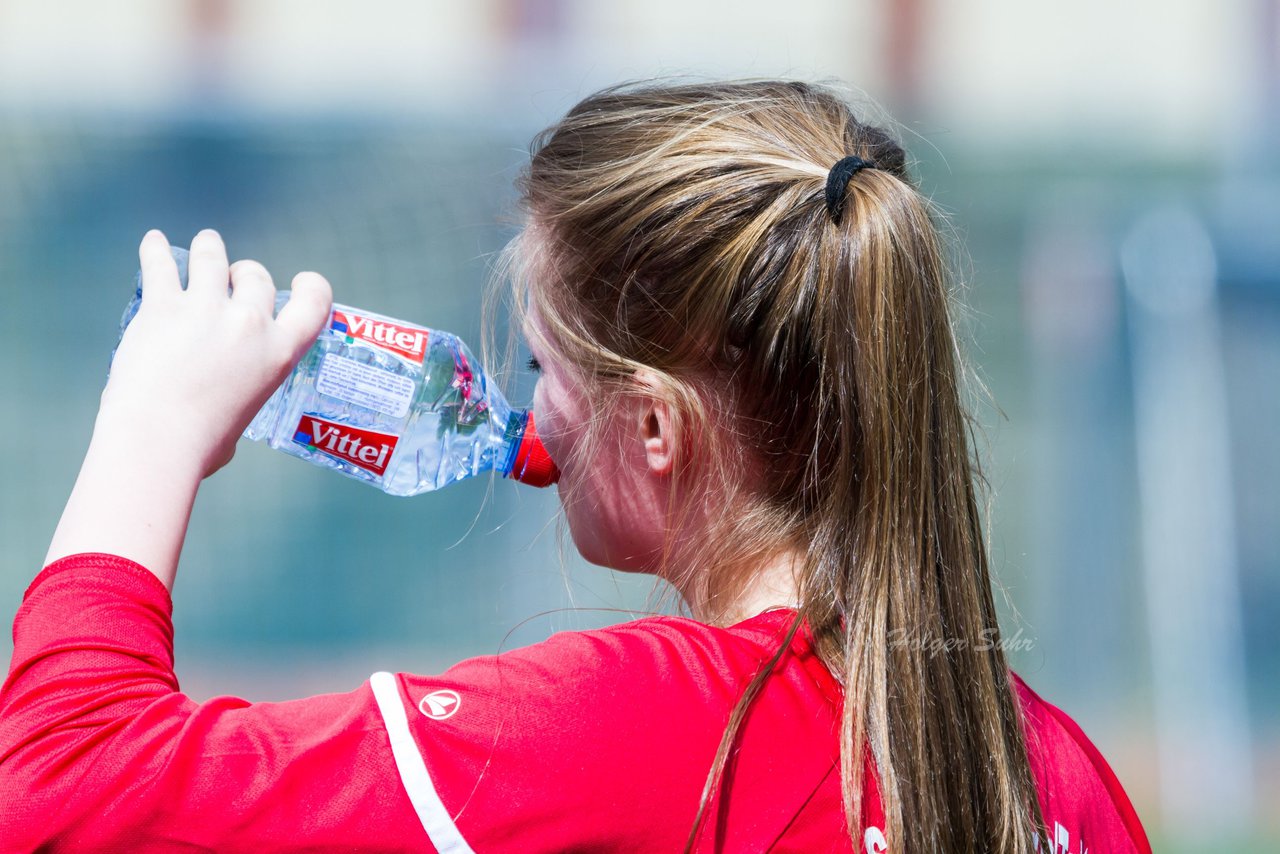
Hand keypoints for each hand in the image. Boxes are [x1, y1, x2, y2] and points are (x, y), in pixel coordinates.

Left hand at [102, 229, 332, 479]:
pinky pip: (161, 266)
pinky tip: (154, 241)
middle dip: (245, 274)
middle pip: (255, 277)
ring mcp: (205, 309)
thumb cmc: (202, 444)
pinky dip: (156, 250)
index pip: (313, 303)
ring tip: (206, 243)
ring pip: (212, 259)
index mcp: (279, 352)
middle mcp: (249, 323)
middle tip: (233, 278)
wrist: (158, 439)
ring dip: (210, 249)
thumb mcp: (247, 416)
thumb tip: (226, 405)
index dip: (311, 286)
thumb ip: (243, 395)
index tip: (302, 280)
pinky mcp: (162, 306)